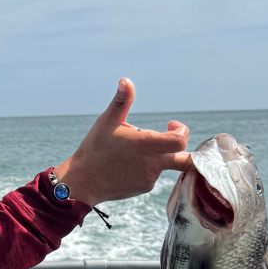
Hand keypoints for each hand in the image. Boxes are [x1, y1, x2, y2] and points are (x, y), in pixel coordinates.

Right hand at [56, 78, 190, 206]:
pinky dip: (146, 168)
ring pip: (164, 165)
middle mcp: (153, 164)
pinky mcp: (144, 188)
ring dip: (157, 156)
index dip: (182, 131)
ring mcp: (149, 178)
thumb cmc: (95, 148)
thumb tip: (126, 81)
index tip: (171, 125)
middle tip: (167, 138)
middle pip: (183, 159)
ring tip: (131, 152)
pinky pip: (152, 176)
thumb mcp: (107, 121)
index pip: (181, 141)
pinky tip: (127, 165)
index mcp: (146, 145)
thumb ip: (121, 101)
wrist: (83, 181)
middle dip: (179, 147)